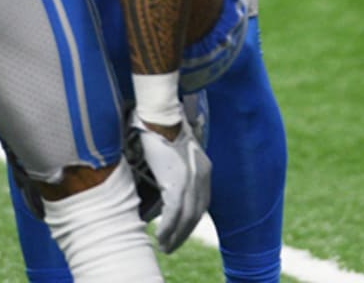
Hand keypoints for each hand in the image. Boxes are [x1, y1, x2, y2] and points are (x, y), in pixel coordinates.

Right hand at [130, 112, 210, 252]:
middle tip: (171, 246)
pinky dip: (167, 227)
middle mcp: (202, 175)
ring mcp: (191, 179)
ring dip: (175, 236)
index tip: (181, 231)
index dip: (192, 220)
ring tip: (164, 247)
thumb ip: (180, 165)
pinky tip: (159, 236)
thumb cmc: (164, 127)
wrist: (160, 116)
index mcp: (204, 167)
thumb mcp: (178, 149)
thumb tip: (170, 176)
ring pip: (186, 218)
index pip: (202, 202)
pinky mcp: (177, 181)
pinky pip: (174, 213)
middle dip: (184, 234)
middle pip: (197, 214)